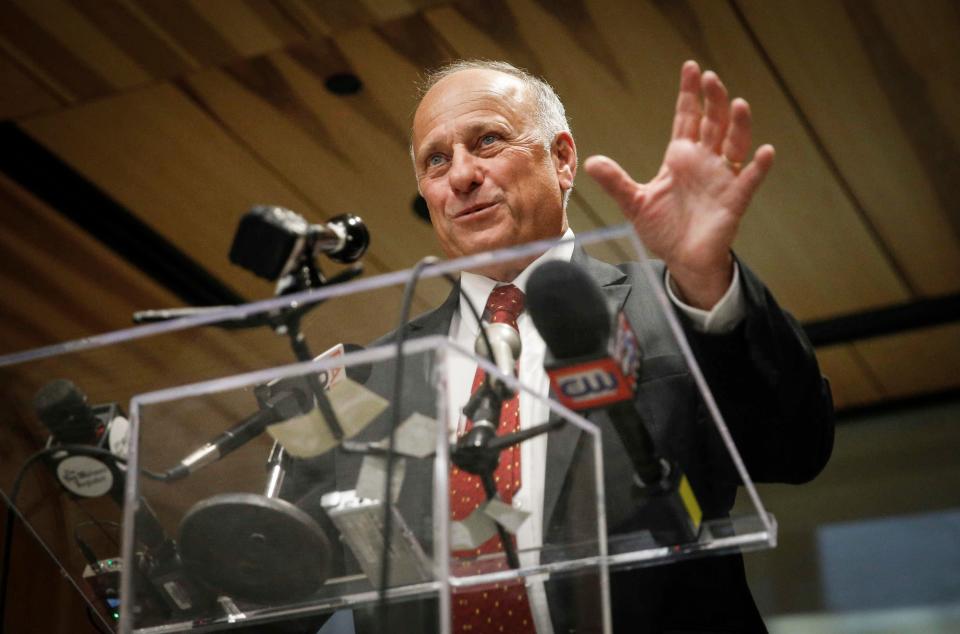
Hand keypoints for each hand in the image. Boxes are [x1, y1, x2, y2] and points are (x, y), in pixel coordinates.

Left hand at [584, 60, 774, 308]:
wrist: (682, 260)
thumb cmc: (663, 229)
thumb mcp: (634, 203)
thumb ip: (616, 182)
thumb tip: (591, 161)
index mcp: (680, 157)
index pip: (687, 117)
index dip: (689, 94)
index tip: (691, 68)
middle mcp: (704, 161)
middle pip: (712, 123)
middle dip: (712, 101)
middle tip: (710, 78)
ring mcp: (721, 178)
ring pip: (734, 144)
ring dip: (738, 125)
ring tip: (739, 104)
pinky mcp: (734, 200)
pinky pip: (749, 180)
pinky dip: (758, 166)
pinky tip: (764, 151)